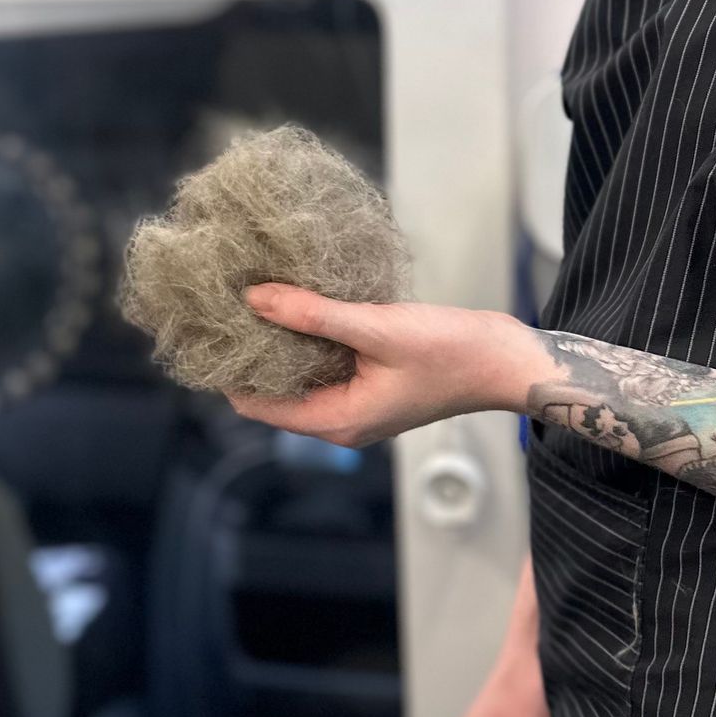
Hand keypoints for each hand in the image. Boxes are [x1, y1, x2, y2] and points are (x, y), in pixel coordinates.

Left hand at [227, 288, 551, 448]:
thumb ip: (313, 315)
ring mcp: (357, 403)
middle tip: (224, 304)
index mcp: (337, 420)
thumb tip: (254, 298)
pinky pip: (324, 363)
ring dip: (279, 342)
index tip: (208, 330)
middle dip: (250, 353)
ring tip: (253, 296)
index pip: (256, 405)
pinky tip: (298, 302)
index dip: (228, 371)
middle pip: (273, 391)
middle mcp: (341, 420)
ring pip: (298, 374)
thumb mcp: (376, 328)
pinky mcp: (371, 384)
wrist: (507, 360)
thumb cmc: (451, 351)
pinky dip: (308, 338)